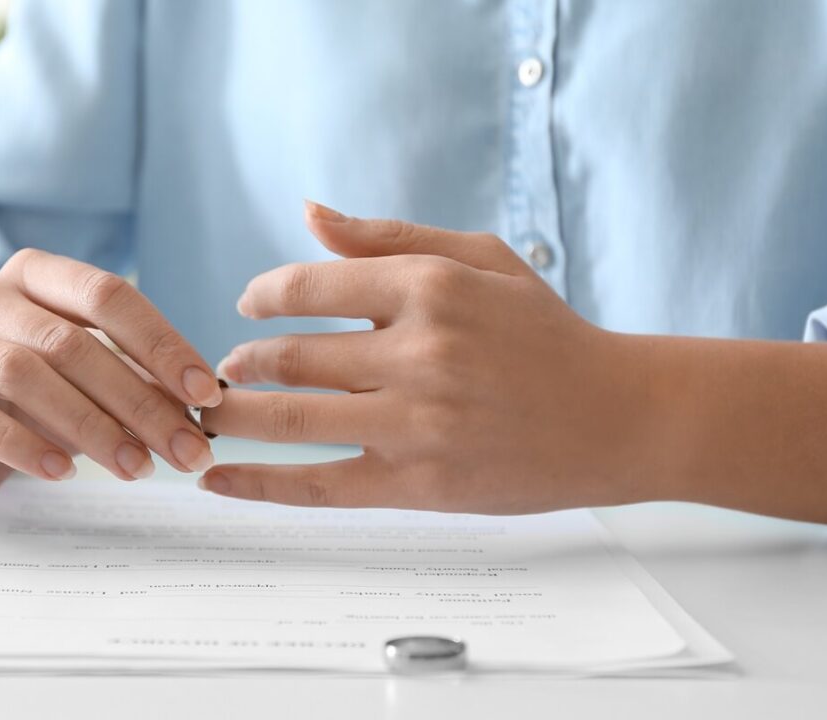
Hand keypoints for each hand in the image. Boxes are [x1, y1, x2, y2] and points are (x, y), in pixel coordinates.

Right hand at [0, 248, 220, 499]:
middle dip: (139, 401)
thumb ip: (134, 378)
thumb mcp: (86, 375)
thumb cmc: (29, 393)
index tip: (205, 395)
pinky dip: (23, 445)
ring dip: (91, 426)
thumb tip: (201, 404)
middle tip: (185, 450)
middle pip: (71, 342)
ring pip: (23, 375)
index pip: (106, 295)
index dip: (161, 343)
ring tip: (137, 469)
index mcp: (35, 275)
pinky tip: (64, 473)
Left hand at [199, 201, 651, 512]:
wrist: (619, 418)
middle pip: (291, 356)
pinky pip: (318, 485)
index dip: (262, 297)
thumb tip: (309, 213)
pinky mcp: (418, 485)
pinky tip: (216, 480)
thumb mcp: (482, 260)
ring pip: (292, 418)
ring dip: (234, 416)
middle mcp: (418, 353)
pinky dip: (258, 484)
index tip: (248, 307)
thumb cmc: (547, 334)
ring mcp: (416, 423)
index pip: (308, 287)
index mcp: (430, 289)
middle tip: (222, 369)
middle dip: (242, 362)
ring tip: (207, 413)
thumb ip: (389, 237)